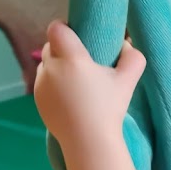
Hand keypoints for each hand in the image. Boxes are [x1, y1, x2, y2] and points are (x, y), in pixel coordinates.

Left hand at [34, 21, 145, 149]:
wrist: (89, 141)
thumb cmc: (109, 109)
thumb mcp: (128, 80)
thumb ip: (133, 57)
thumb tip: (128, 45)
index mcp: (71, 58)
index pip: (56, 29)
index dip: (65, 28)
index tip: (78, 36)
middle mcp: (51, 68)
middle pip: (50, 45)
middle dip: (62, 48)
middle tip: (80, 59)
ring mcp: (41, 85)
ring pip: (45, 64)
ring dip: (56, 66)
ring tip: (73, 79)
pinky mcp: (37, 99)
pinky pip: (42, 82)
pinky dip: (52, 83)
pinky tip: (67, 95)